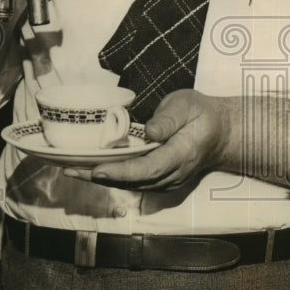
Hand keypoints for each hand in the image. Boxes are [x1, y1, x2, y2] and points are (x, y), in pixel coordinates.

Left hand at [66, 89, 229, 190]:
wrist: (220, 133)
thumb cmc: (201, 114)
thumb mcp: (187, 105)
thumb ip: (168, 119)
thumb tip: (148, 132)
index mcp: (181, 155)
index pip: (148, 168)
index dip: (121, 172)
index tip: (97, 170)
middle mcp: (173, 175)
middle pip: (133, 181)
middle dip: (100, 177)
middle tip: (69, 168)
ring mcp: (167, 181)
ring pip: (130, 184)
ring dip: (102, 179)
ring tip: (72, 169)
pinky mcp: (160, 180)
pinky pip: (133, 181)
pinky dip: (112, 177)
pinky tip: (92, 169)